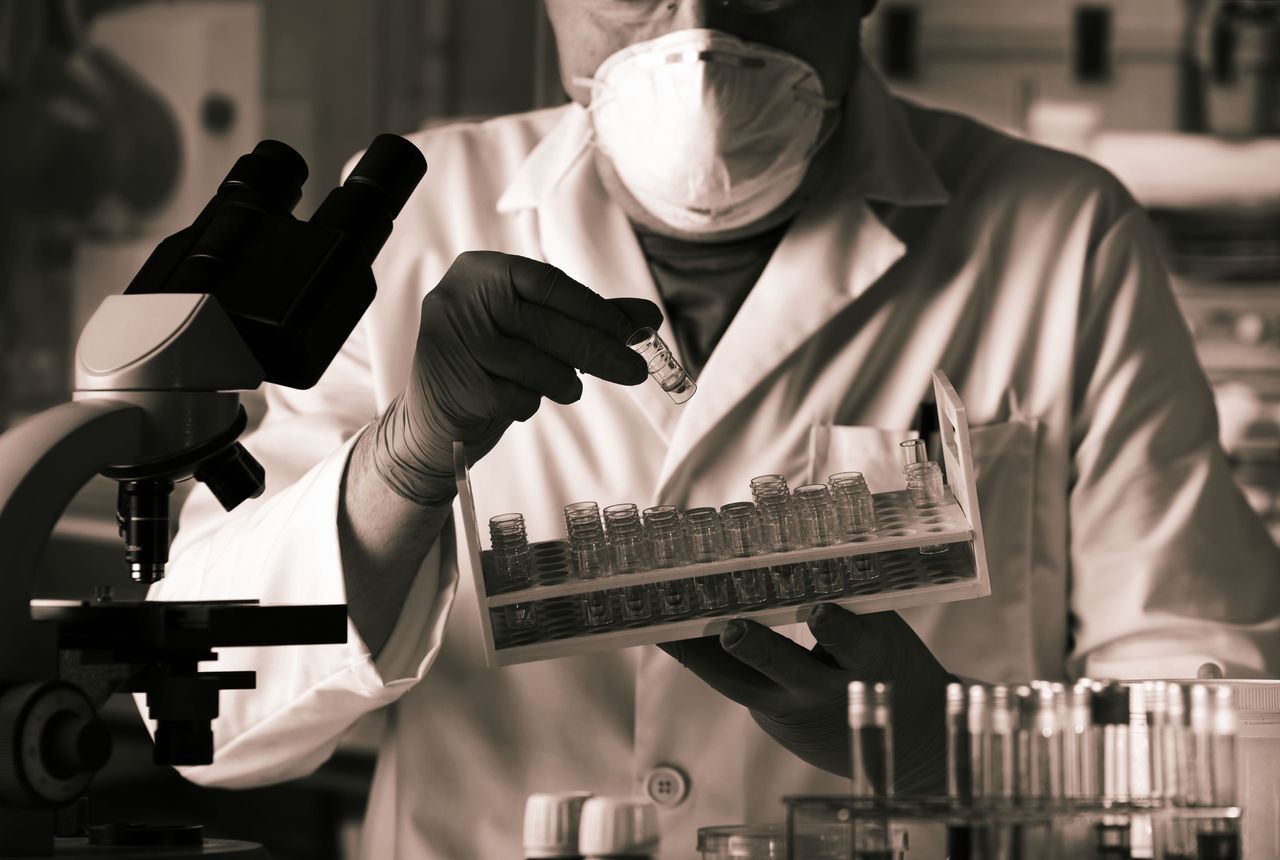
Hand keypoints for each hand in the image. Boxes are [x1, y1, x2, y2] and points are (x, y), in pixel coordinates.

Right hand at [373, 250, 660, 505]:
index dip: (596, 310)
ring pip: (533, 363)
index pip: (550, 283)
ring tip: (567, 389)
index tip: (633, 333)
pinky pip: (513, 395)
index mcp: (481, 270)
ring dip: (562, 383)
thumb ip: (589, 319)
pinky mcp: (452, 381)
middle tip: (635, 371)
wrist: (435, 418)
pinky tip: (518, 401)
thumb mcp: (538, 334)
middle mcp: (459, 296)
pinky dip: (527, 404)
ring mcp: (450, 339)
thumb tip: (650, 316)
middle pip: (546, 324)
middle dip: (598, 351)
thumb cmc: (492, 366)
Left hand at [659, 604, 954, 794]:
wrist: (899, 741)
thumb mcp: (883, 630)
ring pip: (739, 682)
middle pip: (786, 669)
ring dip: (701, 652)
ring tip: (664, 624)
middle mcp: (823, 688)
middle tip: (731, 628)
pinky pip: (729, 682)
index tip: (819, 611)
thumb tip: (807, 538)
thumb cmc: (884, 664)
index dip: (837, 630)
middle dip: (758, 649)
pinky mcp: (767, 716)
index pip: (852, 643)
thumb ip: (849, 596)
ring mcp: (790, 708)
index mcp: (865, 660)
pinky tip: (666, 629)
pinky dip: (698, 656)